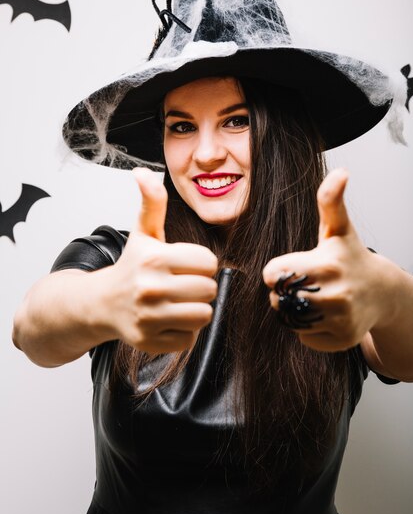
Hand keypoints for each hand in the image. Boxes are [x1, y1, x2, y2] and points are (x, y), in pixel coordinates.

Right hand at [103, 168, 217, 353]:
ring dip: (196, 309)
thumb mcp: (144, 232)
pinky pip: (190, 339)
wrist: (101, 303)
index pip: (209, 262)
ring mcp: (149, 317)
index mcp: (154, 258)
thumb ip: (153, 201)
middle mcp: (150, 288)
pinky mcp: (150, 341)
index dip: (201, 263)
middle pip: (209, 290)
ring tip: (179, 302)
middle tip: (183, 285)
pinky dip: (184, 331)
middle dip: (200, 287)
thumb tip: (143, 172)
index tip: (186, 265)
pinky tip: (168, 320)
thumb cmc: (131, 266)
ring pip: (204, 315)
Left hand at [263, 169, 383, 351]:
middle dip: (284, 291)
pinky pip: (304, 337)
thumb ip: (330, 201)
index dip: (278, 269)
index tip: (294, 265)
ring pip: (290, 320)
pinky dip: (308, 329)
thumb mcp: (339, 229)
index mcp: (326, 265)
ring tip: (313, 297)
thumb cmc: (351, 257)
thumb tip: (341, 172)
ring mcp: (339, 320)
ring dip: (294, 310)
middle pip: (278, 299)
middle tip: (304, 282)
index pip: (272, 274)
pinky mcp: (341, 339)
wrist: (382, 292)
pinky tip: (324, 315)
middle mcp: (334, 295)